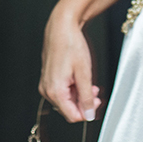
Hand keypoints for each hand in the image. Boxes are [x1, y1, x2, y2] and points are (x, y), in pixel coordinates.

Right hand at [40, 5, 101, 123]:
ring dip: (79, 95)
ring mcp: (46, 84)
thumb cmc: (71, 44)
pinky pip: (61, 90)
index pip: (72, 115)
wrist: (61, 26)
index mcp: (55, 91)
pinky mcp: (48, 78)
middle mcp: (47, 90)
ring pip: (65, 100)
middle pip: (68, 108)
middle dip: (84, 103)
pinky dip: (73, 88)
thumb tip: (89, 114)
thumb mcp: (84, 73)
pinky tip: (81, 79)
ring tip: (90, 84)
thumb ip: (87, 96)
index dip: (87, 112)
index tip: (96, 103)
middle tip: (96, 92)